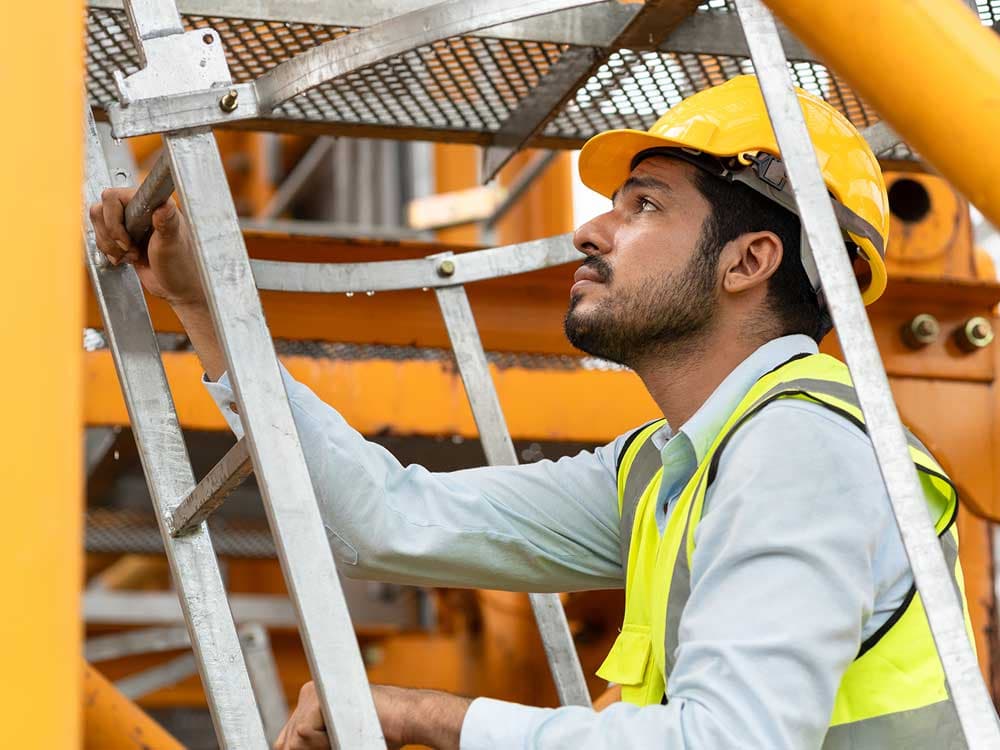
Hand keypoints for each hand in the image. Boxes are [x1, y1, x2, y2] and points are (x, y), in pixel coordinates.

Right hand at [88, 187, 205, 308]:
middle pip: (101, 210)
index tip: (128, 240)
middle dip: (110, 235)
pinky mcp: (124, 238)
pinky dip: (109, 251)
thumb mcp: (172, 244)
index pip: (114, 198)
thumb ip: (167, 223)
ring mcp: (130, 224)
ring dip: (110, 245)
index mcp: (153, 204)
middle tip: (130, 249)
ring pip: (99, 225)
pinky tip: (127, 259)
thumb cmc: (182, 266)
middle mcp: (140, 209)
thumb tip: (165, 204)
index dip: (114, 220)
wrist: (178, 288)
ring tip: (132, 255)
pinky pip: (102, 238)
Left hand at [275, 682, 470, 749]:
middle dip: (312, 749)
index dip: (306, 749)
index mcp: (313, 699)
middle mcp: (309, 692)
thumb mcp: (339, 738)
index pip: (288, 739)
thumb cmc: (378, 732)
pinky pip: (304, 735)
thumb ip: (313, 742)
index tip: (331, 744)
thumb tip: (287, 748)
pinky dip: (324, 742)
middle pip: (288, 742)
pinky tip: (344, 730)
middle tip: (343, 740)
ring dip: (320, 747)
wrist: (405, 718)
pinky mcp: (318, 698)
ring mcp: (312, 693)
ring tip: (347, 734)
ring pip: (295, 740)